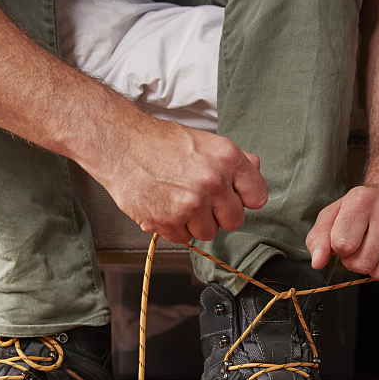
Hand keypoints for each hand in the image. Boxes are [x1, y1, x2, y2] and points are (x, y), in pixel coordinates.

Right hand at [93, 118, 268, 244]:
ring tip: (178, 200)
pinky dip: (174, 227)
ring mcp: (191, 204)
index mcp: (228, 158)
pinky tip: (164, 206)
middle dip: (219, 214)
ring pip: (208, 232)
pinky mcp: (169, 220)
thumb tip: (255, 170)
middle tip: (200, 199)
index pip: (257, 197)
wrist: (121, 145)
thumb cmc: (160, 143)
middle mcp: (213, 181)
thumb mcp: (205, 141)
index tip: (232, 197)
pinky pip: (183, 238)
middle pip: (235, 221)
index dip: (243, 199)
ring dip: (195, 222)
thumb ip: (235, 160)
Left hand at [305, 182, 378, 281]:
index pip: (342, 244)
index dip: (339, 248)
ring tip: (375, 248)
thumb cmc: (364, 205)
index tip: (345, 239)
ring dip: (373, 266)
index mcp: (363, 201)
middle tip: (360, 246)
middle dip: (355, 261)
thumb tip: (318, 262)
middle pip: (361, 264)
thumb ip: (319, 238)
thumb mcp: (334, 213)